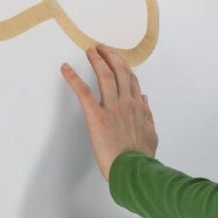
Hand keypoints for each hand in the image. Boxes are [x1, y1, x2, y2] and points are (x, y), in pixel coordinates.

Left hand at [60, 43, 158, 181]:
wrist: (133, 169)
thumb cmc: (141, 156)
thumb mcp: (151, 133)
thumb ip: (147, 115)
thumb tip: (144, 99)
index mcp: (138, 106)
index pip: (131, 79)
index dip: (123, 66)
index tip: (117, 58)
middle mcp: (126, 102)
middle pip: (119, 71)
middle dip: (110, 56)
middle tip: (101, 48)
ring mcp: (112, 107)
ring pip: (105, 75)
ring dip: (97, 60)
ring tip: (90, 51)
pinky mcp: (96, 116)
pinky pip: (83, 92)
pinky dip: (73, 78)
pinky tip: (65, 68)